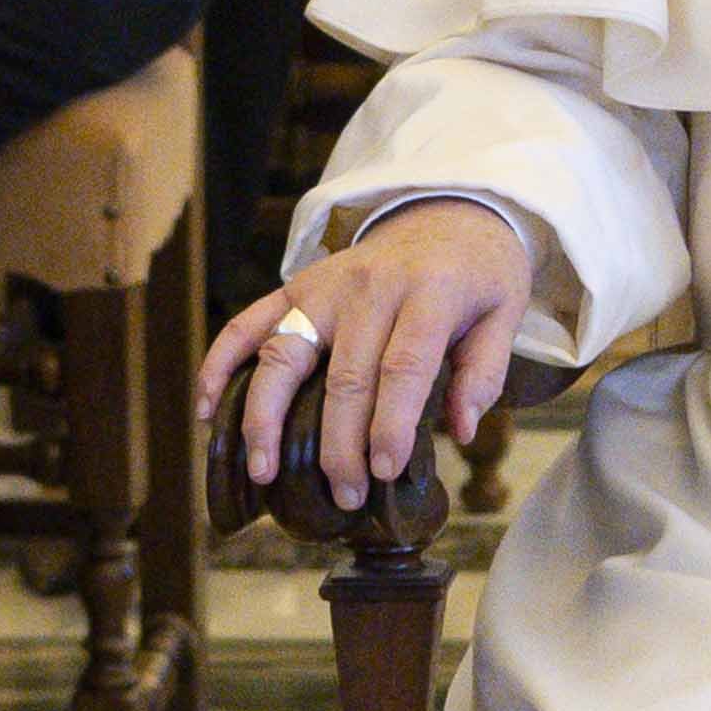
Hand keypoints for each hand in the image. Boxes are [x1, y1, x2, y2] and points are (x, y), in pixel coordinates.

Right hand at [202, 194, 536, 505]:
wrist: (444, 213)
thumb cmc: (475, 277)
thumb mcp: (503, 313)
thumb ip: (485, 373)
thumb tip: (461, 431)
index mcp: (428, 294)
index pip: (403, 366)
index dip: (391, 424)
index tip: (384, 471)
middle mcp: (368, 289)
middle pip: (344, 375)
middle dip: (339, 444)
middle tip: (345, 496)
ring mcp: (323, 287)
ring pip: (283, 353)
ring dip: (266, 415)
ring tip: (262, 470)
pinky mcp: (293, 288)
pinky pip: (246, 324)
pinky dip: (219, 365)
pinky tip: (206, 411)